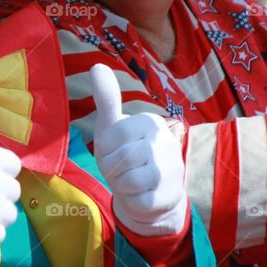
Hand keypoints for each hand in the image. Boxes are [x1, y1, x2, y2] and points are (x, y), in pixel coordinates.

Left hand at [90, 64, 187, 235]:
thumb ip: (107, 98)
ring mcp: (170, 169)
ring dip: (121, 184)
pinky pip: (135, 200)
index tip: (117, 151)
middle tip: (124, 169)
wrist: (153, 194)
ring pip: (125, 179)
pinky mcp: (168, 195)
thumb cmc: (128, 155)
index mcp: (150, 122)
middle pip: (117, 159)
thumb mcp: (114, 127)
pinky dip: (131, 200)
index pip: (112, 136)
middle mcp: (165, 141)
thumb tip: (96, 65)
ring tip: (132, 181)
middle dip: (112, 169)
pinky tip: (141, 194)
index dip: (106, 149)